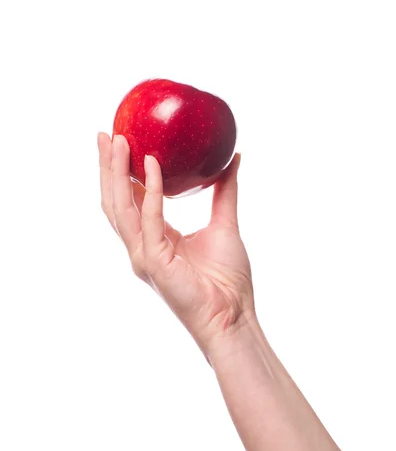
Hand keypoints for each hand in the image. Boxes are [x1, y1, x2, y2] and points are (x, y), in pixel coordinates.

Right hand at [98, 133, 254, 354]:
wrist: (234, 316)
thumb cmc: (228, 280)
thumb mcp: (224, 224)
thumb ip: (224, 192)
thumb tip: (233, 158)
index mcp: (156, 239)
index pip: (131, 201)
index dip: (122, 172)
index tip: (121, 141)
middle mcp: (143, 247)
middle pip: (116, 201)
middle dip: (108, 167)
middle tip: (107, 133)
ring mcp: (144, 256)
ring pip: (121, 208)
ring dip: (117, 173)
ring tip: (120, 140)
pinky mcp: (154, 263)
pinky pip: (150, 220)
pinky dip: (151, 191)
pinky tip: (153, 164)